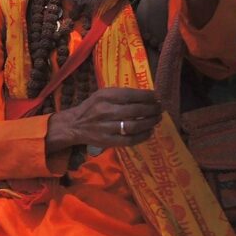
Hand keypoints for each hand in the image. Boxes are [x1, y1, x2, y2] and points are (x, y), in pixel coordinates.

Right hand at [46, 87, 161, 150]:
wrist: (75, 125)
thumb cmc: (92, 107)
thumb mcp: (103, 94)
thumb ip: (121, 94)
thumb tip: (148, 95)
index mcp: (105, 96)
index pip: (131, 95)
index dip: (148, 96)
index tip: (158, 97)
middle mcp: (105, 111)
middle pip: (135, 111)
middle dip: (152, 109)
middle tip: (160, 108)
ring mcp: (106, 127)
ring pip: (134, 126)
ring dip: (150, 122)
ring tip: (157, 119)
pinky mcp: (108, 140)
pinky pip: (130, 140)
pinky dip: (143, 136)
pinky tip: (149, 132)